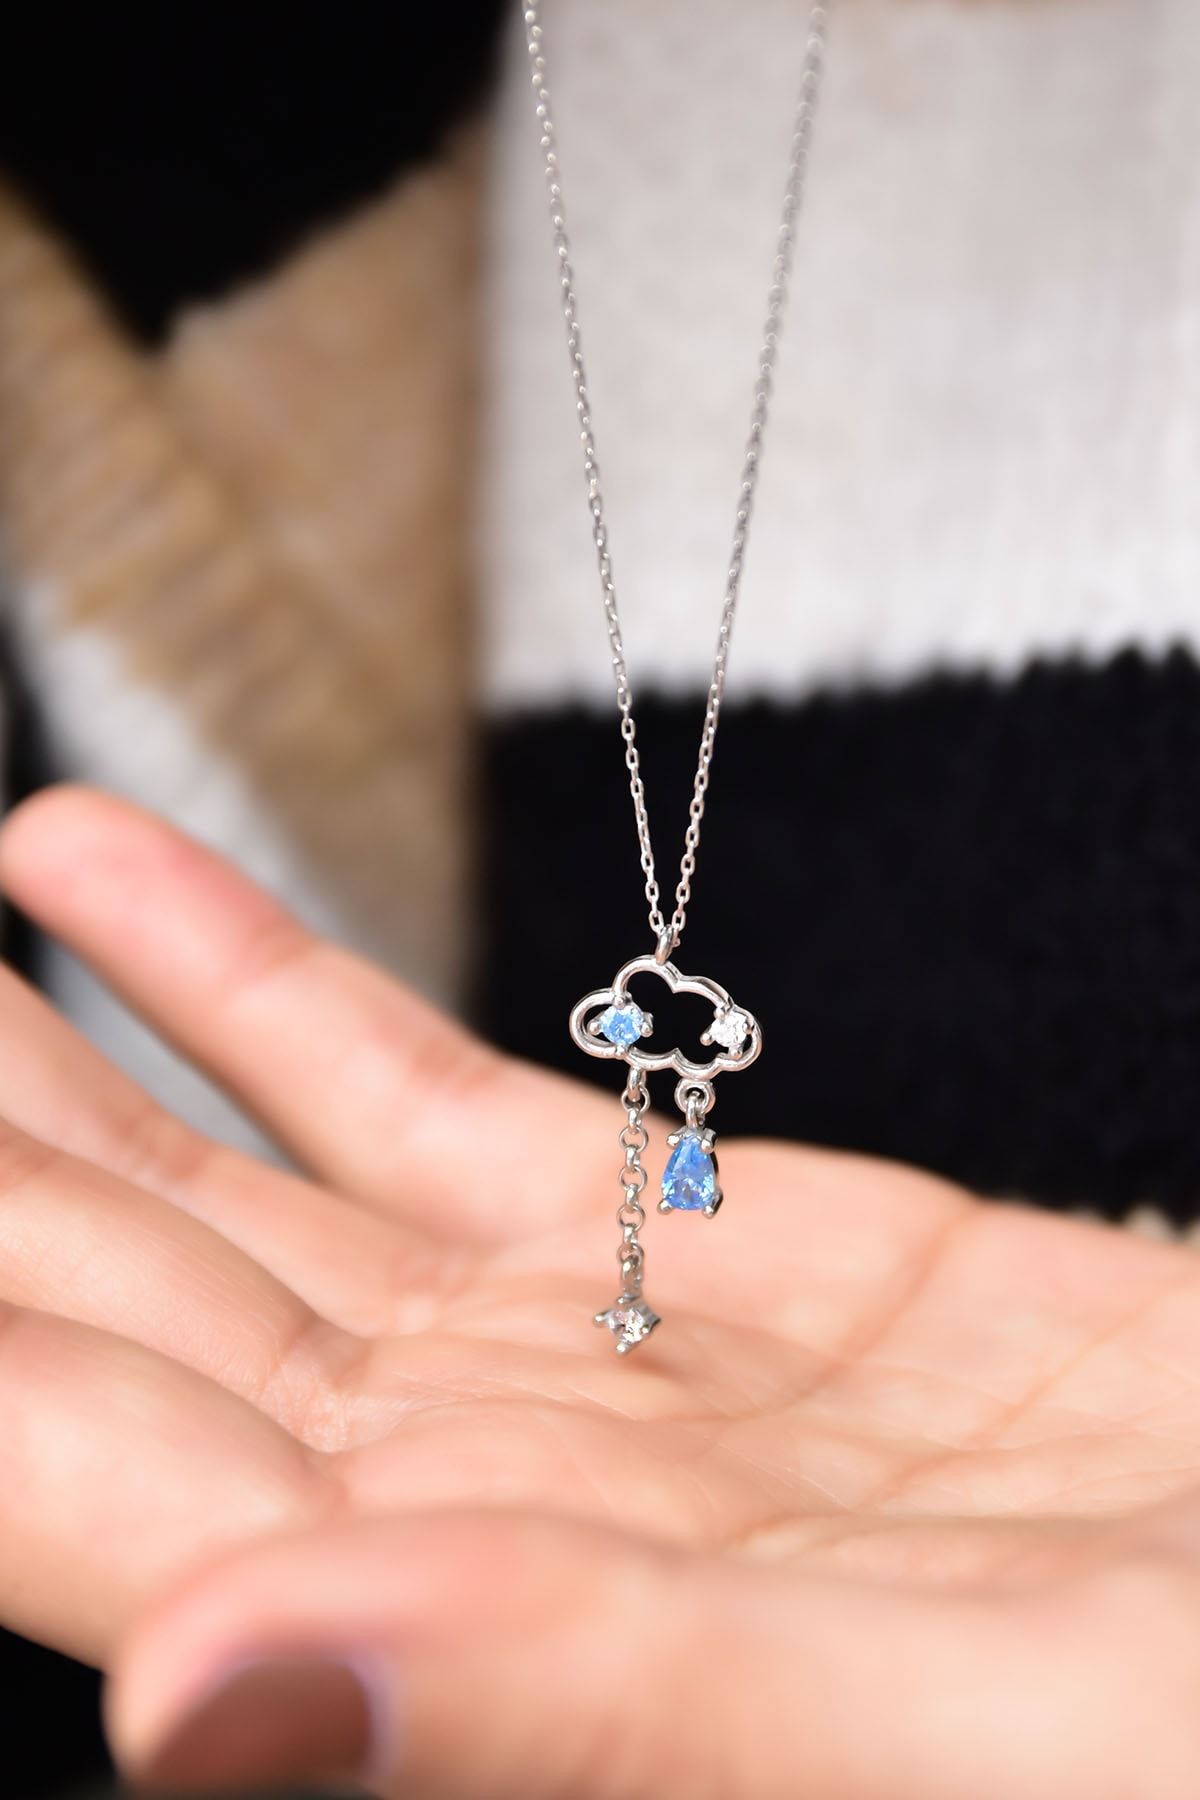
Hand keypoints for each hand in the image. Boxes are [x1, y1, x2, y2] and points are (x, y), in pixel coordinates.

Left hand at [1, 788, 1198, 1798]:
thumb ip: (571, 1704)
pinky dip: (241, 979)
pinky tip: (88, 876)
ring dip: (37, 1067)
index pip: (99, 1489)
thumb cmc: (1188, 1718)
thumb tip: (201, 1698)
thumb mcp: (933, 1730)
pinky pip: (404, 1088)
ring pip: (218, 1188)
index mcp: (486, 1641)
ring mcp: (558, 1348)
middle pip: (117, 1319)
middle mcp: (471, 1498)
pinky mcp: (679, 1233)